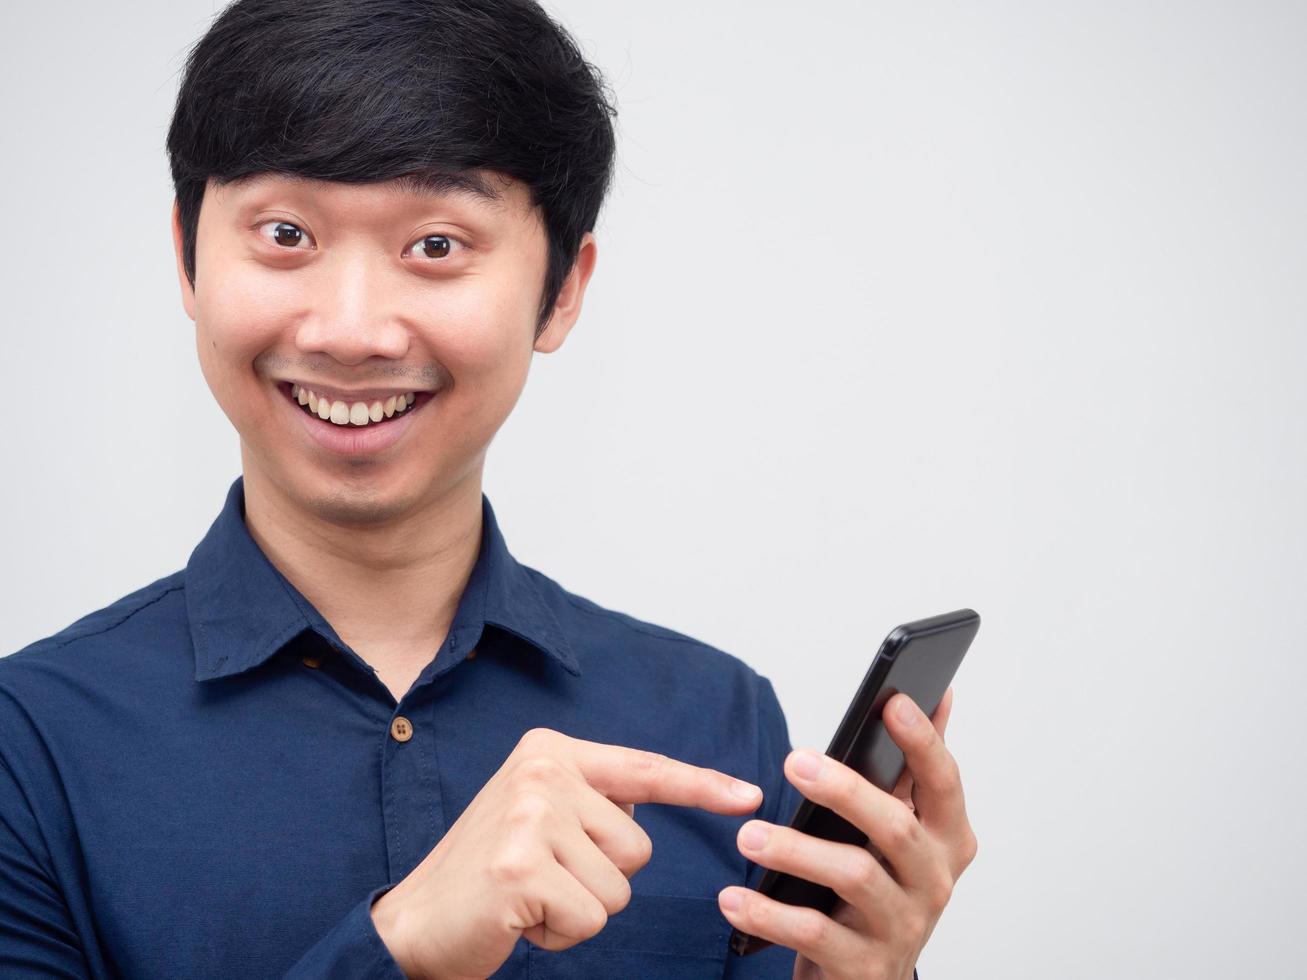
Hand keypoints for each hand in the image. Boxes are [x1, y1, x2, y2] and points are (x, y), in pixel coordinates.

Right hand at [370, 726, 763, 979]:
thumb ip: (592, 801)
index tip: (749, 795)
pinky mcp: (522, 868)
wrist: (417, 922)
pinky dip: (560, 935)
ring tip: (529, 896)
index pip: (643, 768)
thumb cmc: (489, 873)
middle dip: (598, 878)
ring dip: (580, 909)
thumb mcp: (539, 814)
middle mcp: (541, 771)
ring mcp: (530, 817)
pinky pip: (591, 918)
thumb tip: (650, 807)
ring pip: (619, 888)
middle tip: (540, 876)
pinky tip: (519, 918)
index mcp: (549, 750)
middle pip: (637, 846)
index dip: (701, 785)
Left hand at [718, 687, 976, 979]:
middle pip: (896, 828)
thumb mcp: (904, 830)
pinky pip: (815, 935)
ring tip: (748, 836)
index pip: (943, 783)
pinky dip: (769, 914)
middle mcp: (934, 882)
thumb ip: (916, 768)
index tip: (891, 702)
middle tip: (792, 761)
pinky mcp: (866, 967)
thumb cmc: (883, 890)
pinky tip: (734, 898)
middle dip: (845, 790)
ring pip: (854, 877)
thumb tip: (938, 693)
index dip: (922, 743)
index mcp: (947, 839)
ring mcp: (903, 927)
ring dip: (795, 851)